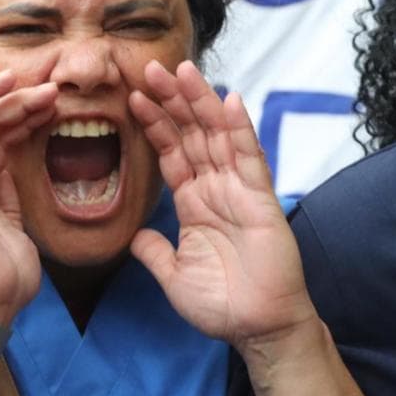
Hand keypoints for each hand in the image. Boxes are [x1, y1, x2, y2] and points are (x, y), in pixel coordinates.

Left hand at [127, 60, 316, 349]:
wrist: (259, 329)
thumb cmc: (223, 306)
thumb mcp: (174, 277)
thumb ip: (154, 252)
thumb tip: (135, 235)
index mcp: (194, 202)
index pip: (172, 152)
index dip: (155, 123)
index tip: (135, 95)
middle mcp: (216, 189)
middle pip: (192, 133)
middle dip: (173, 100)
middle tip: (152, 66)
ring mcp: (240, 190)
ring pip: (217, 135)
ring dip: (200, 102)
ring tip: (182, 71)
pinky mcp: (261, 199)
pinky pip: (249, 157)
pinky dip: (240, 128)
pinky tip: (230, 100)